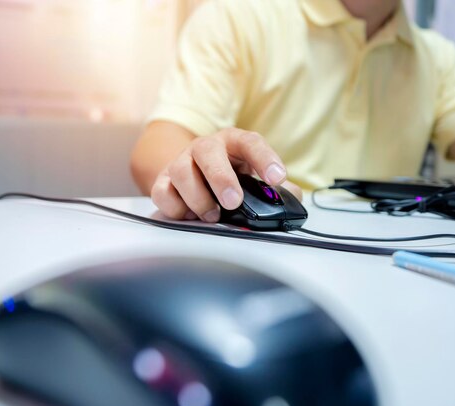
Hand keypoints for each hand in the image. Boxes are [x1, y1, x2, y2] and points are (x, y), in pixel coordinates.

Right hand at [151, 128, 299, 221]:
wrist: (191, 174)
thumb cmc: (230, 177)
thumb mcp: (255, 177)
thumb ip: (279, 190)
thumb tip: (293, 200)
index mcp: (233, 142)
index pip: (251, 142)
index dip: (265, 158)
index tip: (277, 178)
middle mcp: (205, 148)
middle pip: (208, 151)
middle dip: (221, 178)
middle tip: (233, 202)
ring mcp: (181, 162)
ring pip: (181, 171)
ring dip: (198, 197)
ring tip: (212, 215)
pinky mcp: (162, 182)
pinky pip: (162, 192)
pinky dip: (176, 208)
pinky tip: (190, 215)